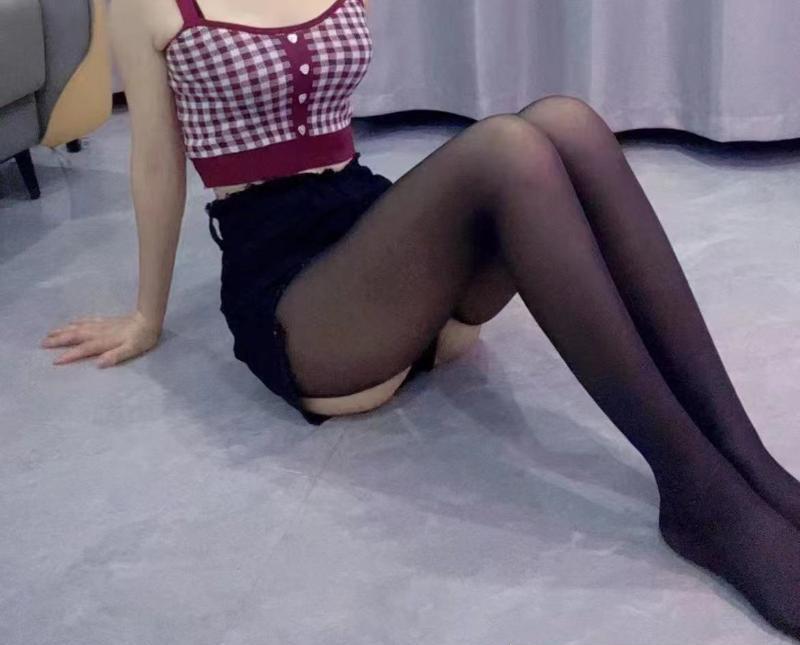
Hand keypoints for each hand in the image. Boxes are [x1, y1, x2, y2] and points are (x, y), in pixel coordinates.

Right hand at [40, 311, 161, 367]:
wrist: (149, 320)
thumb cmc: (142, 339)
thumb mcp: (132, 350)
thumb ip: (115, 356)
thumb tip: (98, 363)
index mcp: (104, 342)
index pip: (83, 349)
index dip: (70, 355)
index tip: (55, 361)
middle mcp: (99, 332)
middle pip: (75, 336)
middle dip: (58, 340)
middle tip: (42, 344)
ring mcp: (101, 325)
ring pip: (78, 327)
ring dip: (63, 330)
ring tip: (49, 334)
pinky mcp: (105, 321)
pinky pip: (86, 320)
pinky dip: (76, 321)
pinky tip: (70, 322)